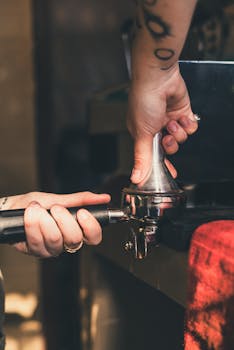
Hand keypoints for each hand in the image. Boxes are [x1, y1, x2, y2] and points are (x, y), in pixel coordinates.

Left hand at [6, 191, 110, 257]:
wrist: (13, 208)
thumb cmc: (37, 204)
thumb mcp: (60, 198)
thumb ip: (82, 200)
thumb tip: (104, 198)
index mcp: (76, 229)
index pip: (94, 238)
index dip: (91, 227)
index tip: (82, 213)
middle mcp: (65, 242)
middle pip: (75, 240)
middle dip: (64, 220)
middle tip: (56, 208)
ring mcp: (50, 248)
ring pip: (55, 241)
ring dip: (45, 220)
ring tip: (37, 208)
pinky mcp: (35, 251)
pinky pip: (37, 241)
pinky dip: (32, 224)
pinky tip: (30, 214)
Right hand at [127, 63, 197, 183]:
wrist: (158, 78)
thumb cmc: (144, 101)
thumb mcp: (142, 134)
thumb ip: (142, 157)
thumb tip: (136, 177)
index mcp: (143, 134)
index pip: (153, 155)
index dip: (162, 164)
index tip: (170, 174)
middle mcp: (157, 128)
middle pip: (169, 148)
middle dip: (170, 145)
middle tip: (167, 137)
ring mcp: (170, 121)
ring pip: (181, 139)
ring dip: (178, 132)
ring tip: (172, 122)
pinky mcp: (182, 113)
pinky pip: (190, 128)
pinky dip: (188, 124)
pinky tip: (182, 117)